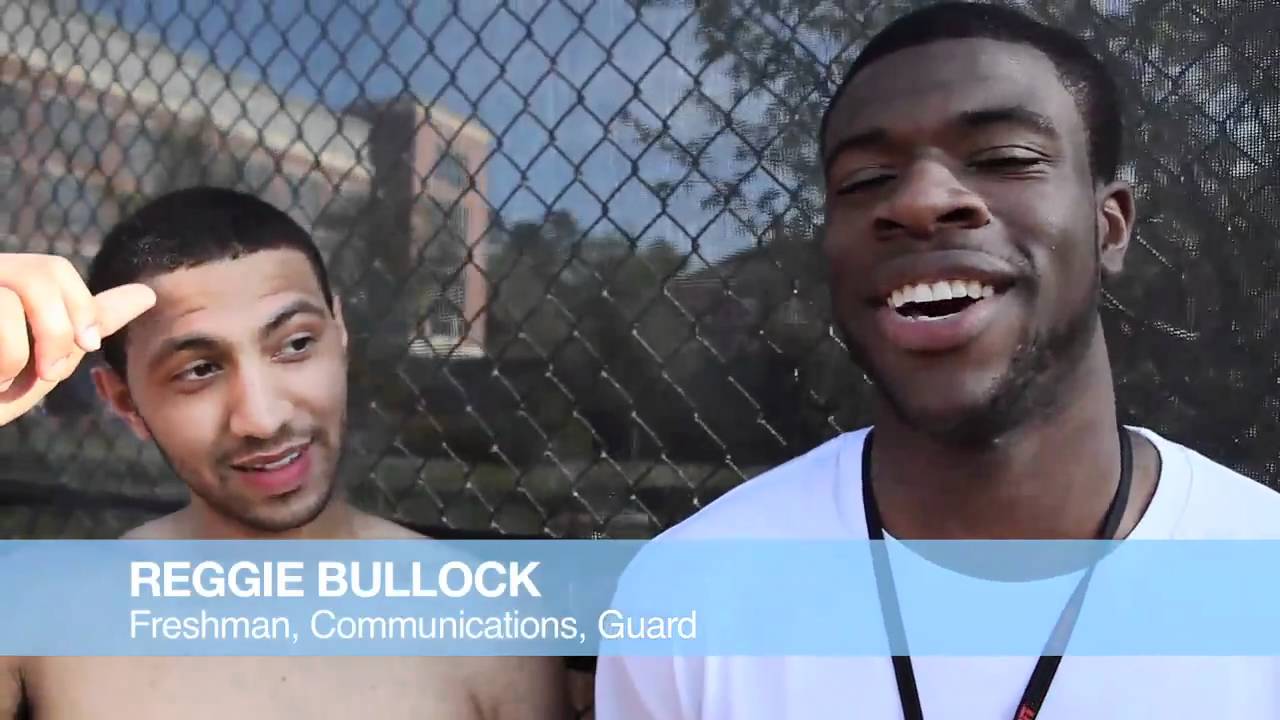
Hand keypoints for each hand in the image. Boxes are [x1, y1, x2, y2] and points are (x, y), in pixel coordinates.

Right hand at [0, 253, 155, 426]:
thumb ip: (89, 321)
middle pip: (38, 272)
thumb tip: (145, 295)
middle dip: (58, 329)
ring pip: (6, 302)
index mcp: (3, 279)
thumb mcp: (49, 353)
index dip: (78, 307)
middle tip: (50, 371)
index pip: (54, 268)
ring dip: (16, 355)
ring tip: (0, 379)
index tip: (86, 346)